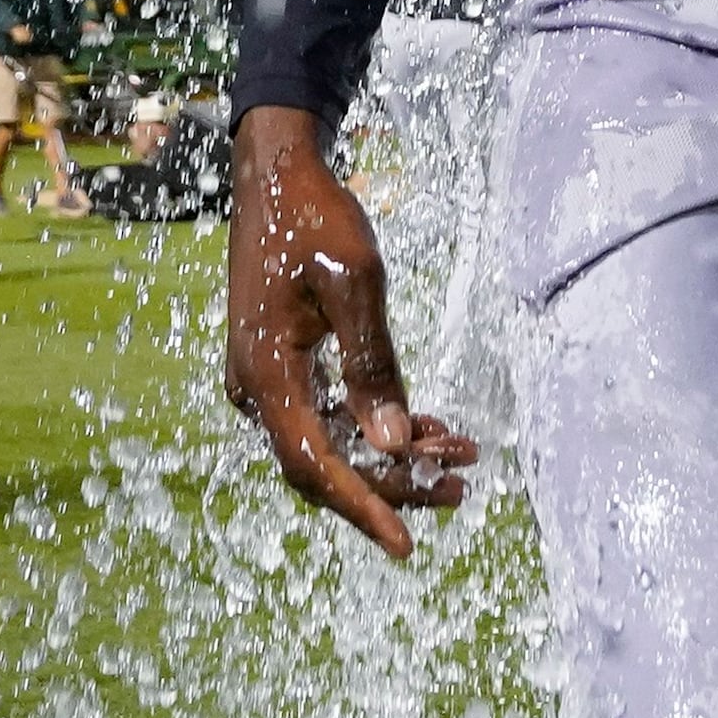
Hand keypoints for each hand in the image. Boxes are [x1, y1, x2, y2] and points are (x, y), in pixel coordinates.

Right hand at [225, 105, 477, 556]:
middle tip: (460, 488)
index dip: (364, 509)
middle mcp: (257, 389)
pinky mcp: (282, 364)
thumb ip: (373, 365)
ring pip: (332, 441)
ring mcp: (266, 379)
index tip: (408, 544)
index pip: (315, 466)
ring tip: (459, 457)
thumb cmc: (313, 218)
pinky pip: (328, 413)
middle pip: (325, 464)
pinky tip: (426, 426)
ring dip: (390, 455)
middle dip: (392, 484)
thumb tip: (392, 443)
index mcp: (266, 375)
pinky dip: (375, 424)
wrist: (274, 172)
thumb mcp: (355, 284)